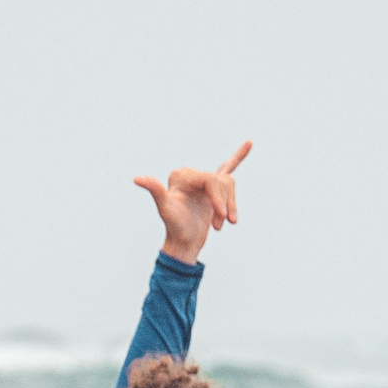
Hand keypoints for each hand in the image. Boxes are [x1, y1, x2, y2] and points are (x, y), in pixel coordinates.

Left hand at [136, 141, 251, 263]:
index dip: (219, 198)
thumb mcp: (166, 210)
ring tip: (226, 223)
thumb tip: (137, 179)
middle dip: (224, 204)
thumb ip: (156, 192)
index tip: (222, 217)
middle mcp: (191, 174)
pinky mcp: (212, 188)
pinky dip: (238, 156)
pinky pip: (228, 167)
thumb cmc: (175, 228)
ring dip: (231, 204)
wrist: (183, 243)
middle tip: (220, 225)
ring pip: (229, 183)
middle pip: (221, 181)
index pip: (210, 179)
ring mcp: (203, 181)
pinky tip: (249, 143)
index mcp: (181, 175)